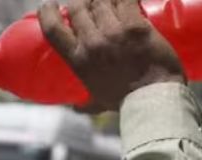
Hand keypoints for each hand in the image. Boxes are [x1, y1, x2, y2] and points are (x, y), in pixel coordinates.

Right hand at [39, 0, 185, 112]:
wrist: (153, 99)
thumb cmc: (125, 102)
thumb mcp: (98, 102)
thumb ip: (86, 104)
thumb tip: (76, 107)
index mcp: (79, 60)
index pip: (53, 28)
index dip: (48, 13)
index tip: (49, 6)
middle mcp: (93, 42)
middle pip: (78, 7)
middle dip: (81, 2)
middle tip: (88, 4)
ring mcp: (114, 32)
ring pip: (101, 0)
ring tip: (108, 2)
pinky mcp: (136, 25)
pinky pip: (126, 0)